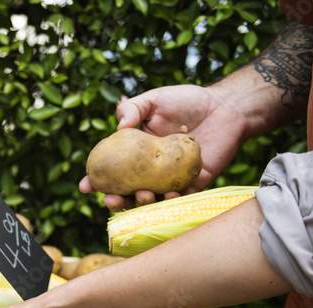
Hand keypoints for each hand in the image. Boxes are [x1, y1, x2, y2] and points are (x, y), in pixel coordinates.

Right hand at [80, 85, 247, 209]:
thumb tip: (117, 128)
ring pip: (150, 202)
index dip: (97, 180)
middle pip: (127, 193)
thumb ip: (133, 109)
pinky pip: (179, 201)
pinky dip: (171, 202)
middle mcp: (150, 170)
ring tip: (143, 195)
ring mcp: (170, 180)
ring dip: (141, 204)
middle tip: (110, 200)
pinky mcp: (193, 185)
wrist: (226, 107)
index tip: (85, 186)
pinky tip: (167, 196)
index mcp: (136, 153)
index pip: (112, 171)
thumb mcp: (155, 99)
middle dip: (115, 201)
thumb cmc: (189, 101)